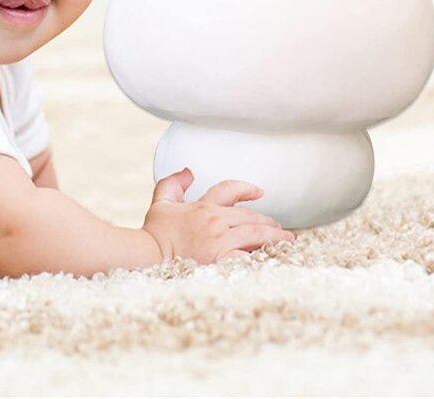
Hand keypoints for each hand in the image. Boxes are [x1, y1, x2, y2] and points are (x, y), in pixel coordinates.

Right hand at [142, 167, 295, 263]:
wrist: (146, 256)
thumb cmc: (154, 233)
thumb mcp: (161, 202)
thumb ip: (173, 183)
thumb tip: (188, 171)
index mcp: (203, 207)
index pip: (230, 190)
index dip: (246, 189)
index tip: (259, 192)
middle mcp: (215, 222)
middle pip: (250, 217)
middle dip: (268, 221)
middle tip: (280, 228)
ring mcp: (220, 243)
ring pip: (256, 236)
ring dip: (274, 237)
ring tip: (287, 241)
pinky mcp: (221, 262)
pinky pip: (249, 258)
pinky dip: (263, 257)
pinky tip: (273, 259)